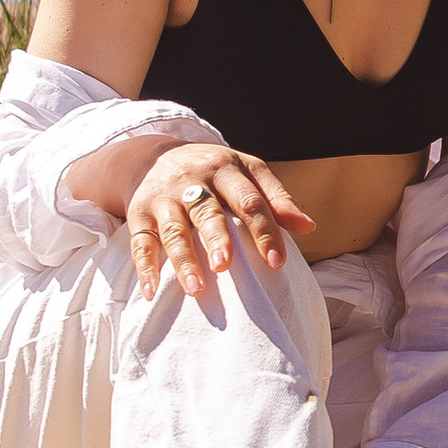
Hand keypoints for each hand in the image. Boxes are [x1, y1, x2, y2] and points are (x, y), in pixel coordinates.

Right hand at [125, 142, 315, 302]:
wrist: (153, 155)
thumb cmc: (213, 171)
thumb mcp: (246, 171)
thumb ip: (275, 198)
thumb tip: (308, 226)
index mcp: (225, 169)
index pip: (248, 200)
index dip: (264, 231)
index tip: (277, 262)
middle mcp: (193, 180)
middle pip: (207, 211)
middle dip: (217, 239)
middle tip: (226, 266)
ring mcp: (164, 197)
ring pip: (174, 229)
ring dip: (183, 259)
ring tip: (195, 288)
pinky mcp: (139, 213)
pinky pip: (140, 241)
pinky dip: (145, 267)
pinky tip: (151, 292)